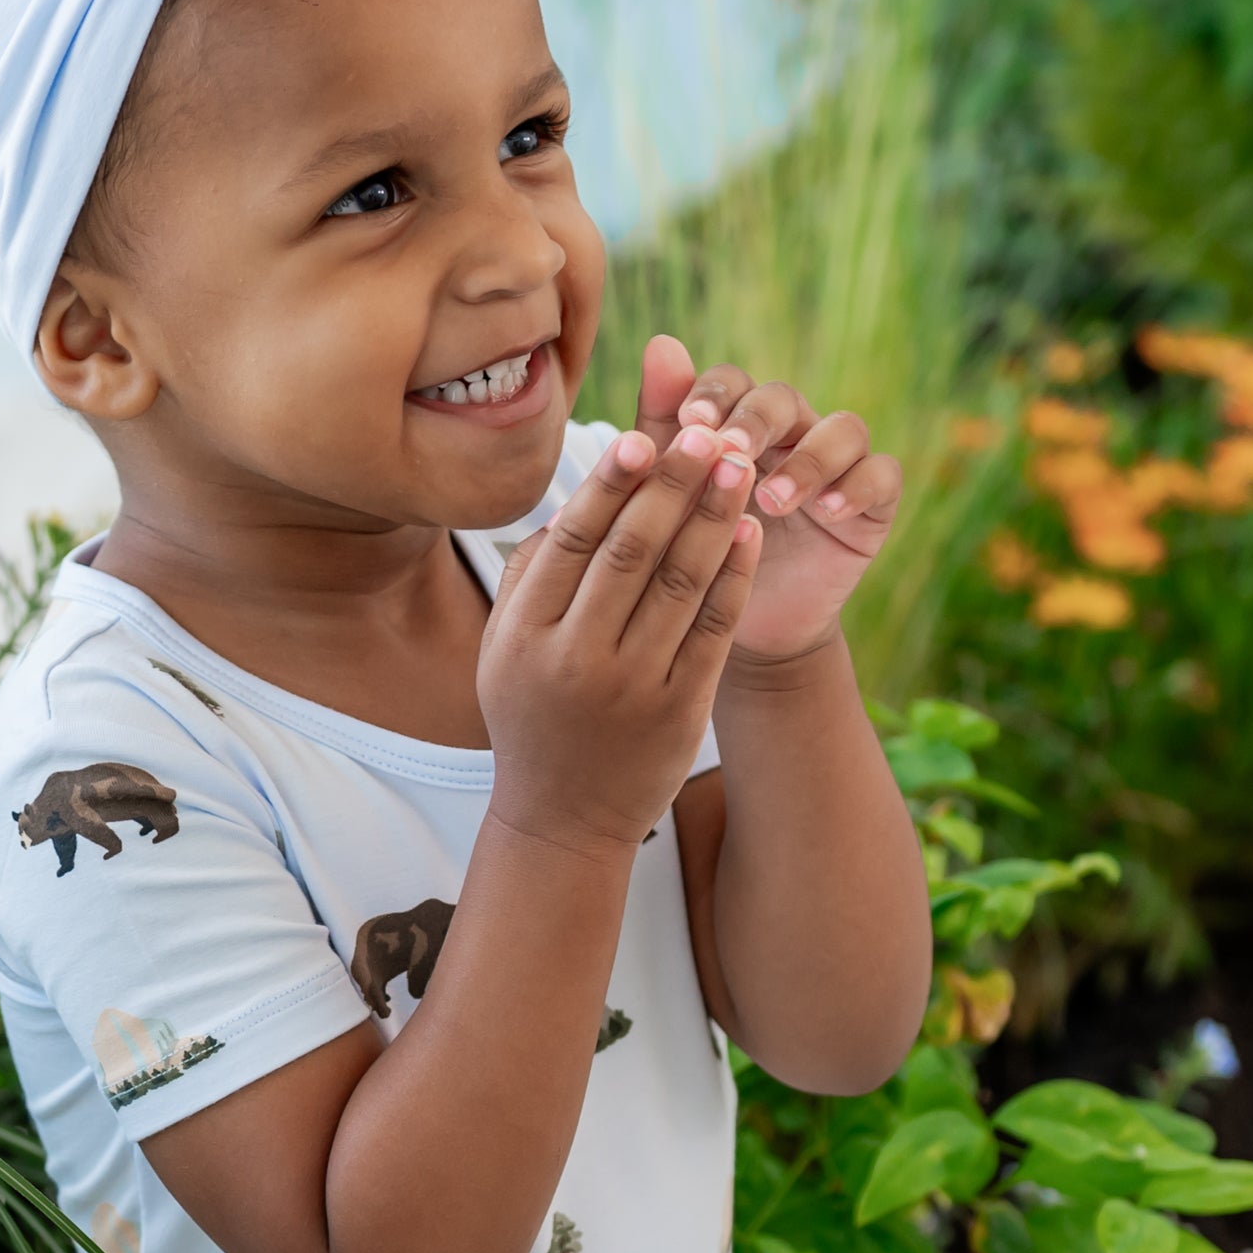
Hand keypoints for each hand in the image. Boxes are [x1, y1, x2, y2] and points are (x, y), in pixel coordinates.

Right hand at [479, 424, 759, 854]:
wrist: (563, 818)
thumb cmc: (534, 716)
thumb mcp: (502, 649)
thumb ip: (529, 573)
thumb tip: (577, 498)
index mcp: (524, 634)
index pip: (574, 538)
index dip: (612, 482)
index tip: (644, 436)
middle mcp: (575, 658)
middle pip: (631, 550)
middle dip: (673, 485)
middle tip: (706, 433)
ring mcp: (631, 686)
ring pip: (680, 582)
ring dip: (713, 516)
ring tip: (738, 464)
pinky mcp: (680, 710)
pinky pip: (714, 628)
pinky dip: (734, 575)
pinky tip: (749, 531)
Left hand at [628, 335, 899, 666]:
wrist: (744, 628)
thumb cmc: (701, 555)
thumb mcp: (675, 499)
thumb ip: (665, 429)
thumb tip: (660, 342)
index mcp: (738, 423)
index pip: (732, 383)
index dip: (714, 394)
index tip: (691, 421)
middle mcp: (792, 432)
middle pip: (784, 399)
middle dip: (757, 421)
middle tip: (732, 453)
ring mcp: (839, 463)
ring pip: (842, 429)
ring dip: (808, 459)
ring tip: (774, 499)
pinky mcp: (874, 502)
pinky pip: (882, 475)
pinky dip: (857, 487)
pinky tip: (828, 513)